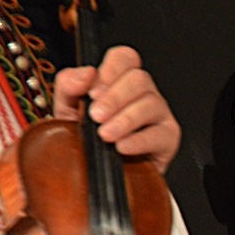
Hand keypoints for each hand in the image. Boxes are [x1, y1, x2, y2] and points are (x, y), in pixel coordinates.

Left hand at [53, 45, 179, 172]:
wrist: (96, 177)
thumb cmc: (86, 142)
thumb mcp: (67, 111)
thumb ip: (69, 86)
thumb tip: (85, 73)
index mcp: (119, 82)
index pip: (125, 58)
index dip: (112, 68)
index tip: (95, 90)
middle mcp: (142, 95)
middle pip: (139, 78)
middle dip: (114, 98)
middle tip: (96, 115)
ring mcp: (158, 115)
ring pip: (150, 103)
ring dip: (125, 119)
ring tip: (105, 135)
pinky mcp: (168, 138)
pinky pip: (159, 133)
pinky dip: (138, 140)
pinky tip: (122, 147)